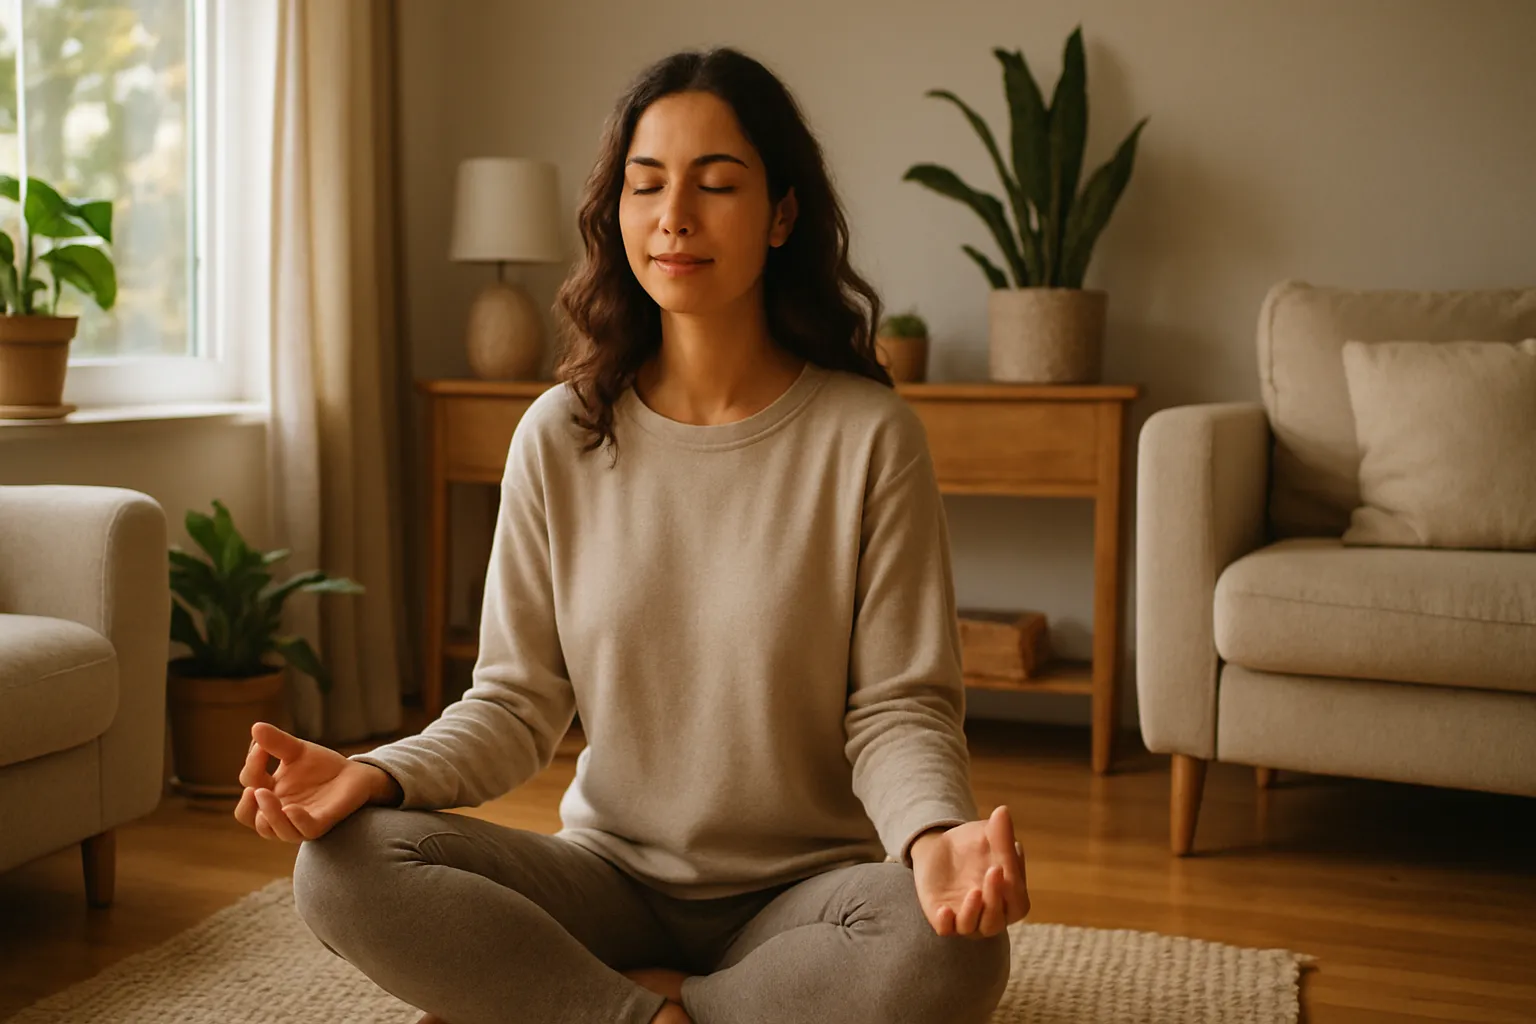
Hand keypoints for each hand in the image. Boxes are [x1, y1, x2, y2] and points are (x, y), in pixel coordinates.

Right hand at [233, 721, 377, 842]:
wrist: (354, 775)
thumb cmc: (321, 766)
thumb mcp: (296, 750)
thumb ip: (277, 742)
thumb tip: (256, 727)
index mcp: (269, 790)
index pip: (249, 782)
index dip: (251, 765)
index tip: (261, 747)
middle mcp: (277, 810)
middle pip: (248, 817)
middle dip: (247, 805)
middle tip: (254, 789)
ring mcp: (297, 821)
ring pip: (272, 830)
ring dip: (267, 814)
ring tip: (264, 794)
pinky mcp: (319, 824)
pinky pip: (303, 831)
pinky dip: (295, 821)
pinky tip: (291, 808)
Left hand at [910, 804, 1029, 938]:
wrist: (940, 848)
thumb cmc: (974, 845)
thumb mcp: (987, 834)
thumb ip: (999, 831)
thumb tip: (1003, 811)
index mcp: (1009, 899)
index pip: (1017, 903)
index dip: (1014, 889)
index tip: (1006, 867)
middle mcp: (990, 915)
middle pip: (996, 919)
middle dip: (996, 897)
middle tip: (994, 870)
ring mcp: (966, 920)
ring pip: (973, 928)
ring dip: (974, 912)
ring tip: (973, 891)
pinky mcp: (943, 918)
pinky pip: (945, 930)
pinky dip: (946, 924)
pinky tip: (944, 910)